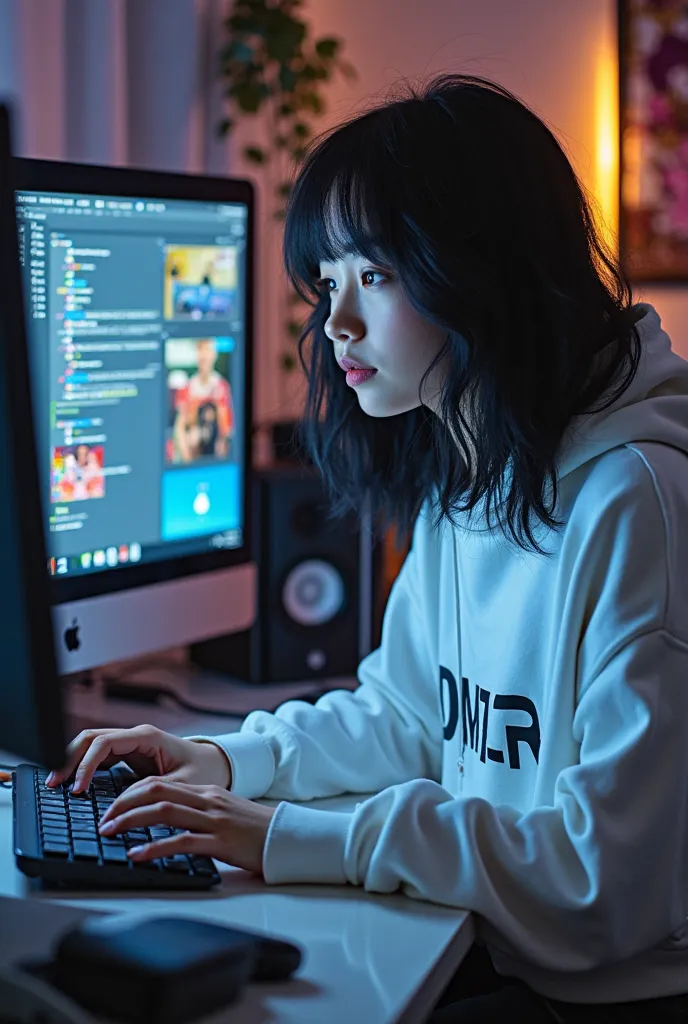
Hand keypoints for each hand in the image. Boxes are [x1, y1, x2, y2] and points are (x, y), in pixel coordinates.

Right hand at [45, 725, 230, 793]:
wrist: (216, 765)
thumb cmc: (203, 771)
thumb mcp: (180, 785)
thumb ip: (151, 791)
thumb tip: (120, 804)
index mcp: (148, 737)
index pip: (105, 743)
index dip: (86, 764)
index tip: (77, 788)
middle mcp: (135, 737)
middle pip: (91, 739)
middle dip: (69, 758)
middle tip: (54, 783)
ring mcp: (130, 744)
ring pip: (91, 745)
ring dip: (72, 761)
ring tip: (57, 784)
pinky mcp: (128, 755)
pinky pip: (99, 756)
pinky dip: (83, 767)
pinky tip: (74, 784)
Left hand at [98, 778, 274, 873]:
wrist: (288, 838)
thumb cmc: (255, 830)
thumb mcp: (223, 813)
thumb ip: (196, 813)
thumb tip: (163, 822)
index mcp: (205, 792)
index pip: (160, 782)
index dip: (130, 792)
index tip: (111, 807)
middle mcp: (207, 800)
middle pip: (156, 790)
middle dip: (123, 803)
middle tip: (103, 819)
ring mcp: (214, 820)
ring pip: (164, 811)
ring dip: (131, 820)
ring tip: (110, 832)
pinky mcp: (220, 842)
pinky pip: (182, 842)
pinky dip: (154, 847)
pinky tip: (137, 855)